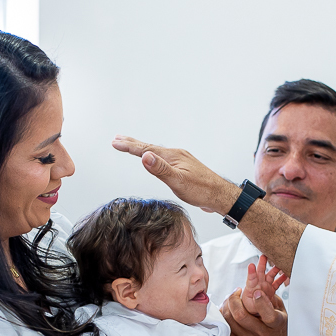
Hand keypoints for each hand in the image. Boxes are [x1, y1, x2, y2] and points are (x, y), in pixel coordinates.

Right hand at [111, 135, 238, 213]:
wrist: (220, 196)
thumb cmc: (202, 191)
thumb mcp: (178, 181)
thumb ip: (161, 169)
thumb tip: (145, 156)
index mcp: (172, 157)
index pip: (146, 149)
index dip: (129, 146)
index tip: (115, 142)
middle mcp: (176, 155)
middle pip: (150, 147)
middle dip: (132, 143)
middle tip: (117, 139)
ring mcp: (180, 160)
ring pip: (157, 152)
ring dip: (142, 148)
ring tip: (132, 146)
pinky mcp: (184, 168)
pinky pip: (163, 159)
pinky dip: (153, 156)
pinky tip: (154, 160)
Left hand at [221, 263, 287, 335]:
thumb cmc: (279, 329)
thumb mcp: (282, 314)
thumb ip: (271, 299)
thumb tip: (258, 284)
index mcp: (275, 325)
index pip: (267, 314)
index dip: (259, 300)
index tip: (255, 291)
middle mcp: (261, 334)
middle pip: (240, 315)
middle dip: (234, 299)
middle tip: (236, 292)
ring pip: (229, 321)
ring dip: (226, 306)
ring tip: (230, 299)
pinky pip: (225, 329)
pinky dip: (224, 317)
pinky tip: (227, 310)